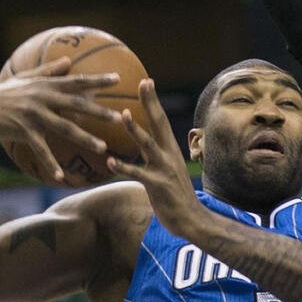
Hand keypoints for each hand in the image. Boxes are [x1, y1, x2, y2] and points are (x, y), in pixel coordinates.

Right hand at [0, 58, 120, 182]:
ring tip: (103, 147)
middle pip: (76, 104)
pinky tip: (62, 176)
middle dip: (99, 111)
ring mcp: (33, 115)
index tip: (118, 79)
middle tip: (120, 117)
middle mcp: (41, 98)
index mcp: (45, 85)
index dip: (97, 80)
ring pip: (64, 128)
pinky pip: (41, 150)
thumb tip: (69, 60)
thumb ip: (48, 71)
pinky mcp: (23, 131)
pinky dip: (51, 164)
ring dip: (85, 139)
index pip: (76, 81)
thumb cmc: (3, 94)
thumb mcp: (24, 79)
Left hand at [106, 79, 203, 237]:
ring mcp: (164, 169)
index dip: (153, 101)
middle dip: (150, 103)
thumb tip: (143, 146)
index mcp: (171, 150)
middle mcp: (169, 155)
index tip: (147, 81)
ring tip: (124, 114)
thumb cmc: (176, 197)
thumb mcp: (168, 171)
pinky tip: (109, 160)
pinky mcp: (157, 185)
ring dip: (136, 129)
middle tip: (143, 83)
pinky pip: (137, 174)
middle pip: (159, 123)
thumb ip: (156, 157)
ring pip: (148, 145)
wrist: (192, 220)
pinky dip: (123, 166)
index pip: (161, 120)